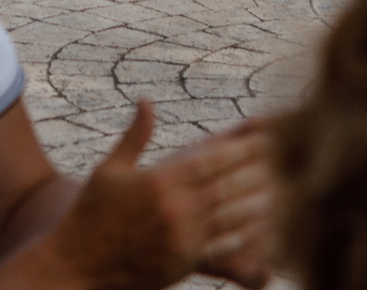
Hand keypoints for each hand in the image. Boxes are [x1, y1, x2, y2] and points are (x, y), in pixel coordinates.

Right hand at [46, 101, 273, 289]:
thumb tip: (146, 100)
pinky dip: (245, 233)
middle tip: (291, 156)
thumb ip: (135, 135)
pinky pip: (222, 245)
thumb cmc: (90, 214)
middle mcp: (175, 208)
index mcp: (160, 181)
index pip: (213, 160)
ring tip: (288, 187)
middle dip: (261, 169)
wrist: (75, 265)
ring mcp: (181, 238)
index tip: (270, 136)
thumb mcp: (109, 169)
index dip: (244, 148)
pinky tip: (264, 225)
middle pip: (229, 185)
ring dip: (261, 200)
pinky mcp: (182, 263)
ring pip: (232, 215)